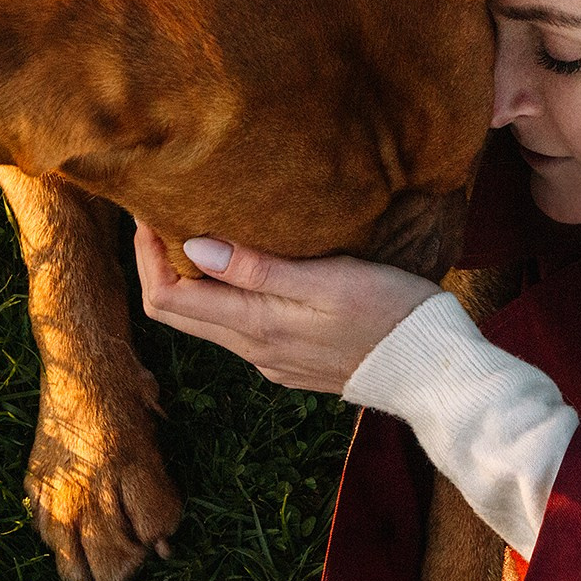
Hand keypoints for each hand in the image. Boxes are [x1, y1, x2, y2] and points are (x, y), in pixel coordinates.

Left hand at [132, 221, 441, 394]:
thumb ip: (259, 269)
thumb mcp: (328, 279)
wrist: (432, 367)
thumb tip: (194, 248)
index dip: (148, 256)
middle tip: (167, 213)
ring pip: (208, 320)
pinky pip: (239, 328)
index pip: (166, 299)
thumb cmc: (390, 312)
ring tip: (207, 228)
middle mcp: (254, 351)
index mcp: (256, 327)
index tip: (152, 214)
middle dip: (162, 262)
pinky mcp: (292, 361)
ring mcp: (272, 360)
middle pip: (177, 312)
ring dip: (196, 278)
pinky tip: (249, 266)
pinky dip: (227, 295)